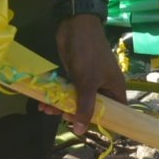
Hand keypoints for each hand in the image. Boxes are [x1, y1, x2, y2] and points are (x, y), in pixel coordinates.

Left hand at [53, 15, 125, 131]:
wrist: (76, 26)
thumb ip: (85, 107)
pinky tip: (44, 102)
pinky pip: (68, 92)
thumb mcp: (88, 82)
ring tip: (46, 108)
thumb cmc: (88, 53)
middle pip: (93, 109)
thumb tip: (81, 131)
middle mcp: (104, 87)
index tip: (87, 129)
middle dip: (75, 115)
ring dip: (61, 106)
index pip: (115, 112)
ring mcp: (89, 82)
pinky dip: (57, 97)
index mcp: (115, 88)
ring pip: (77, 102)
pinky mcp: (76, 76)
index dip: (104, 122)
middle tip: (60, 116)